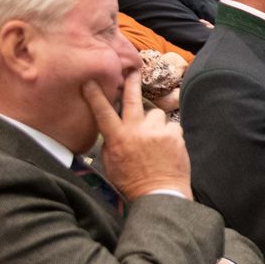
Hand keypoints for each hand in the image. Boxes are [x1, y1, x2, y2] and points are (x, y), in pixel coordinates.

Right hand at [83, 70, 191, 198]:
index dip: (95, 95)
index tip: (90, 81)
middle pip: (132, 99)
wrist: (160, 194)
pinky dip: (170, 134)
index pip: (102, 111)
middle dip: (130, 82)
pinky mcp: (175, 135)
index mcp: (117, 138)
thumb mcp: (111, 164)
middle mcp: (136, 130)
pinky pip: (172, 126)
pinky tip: (168, 147)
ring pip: (156, 114)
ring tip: (156, 141)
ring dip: (155, 124)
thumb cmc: (132, 182)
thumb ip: (111, 143)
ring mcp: (156, 131)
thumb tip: (113, 129)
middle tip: (132, 69)